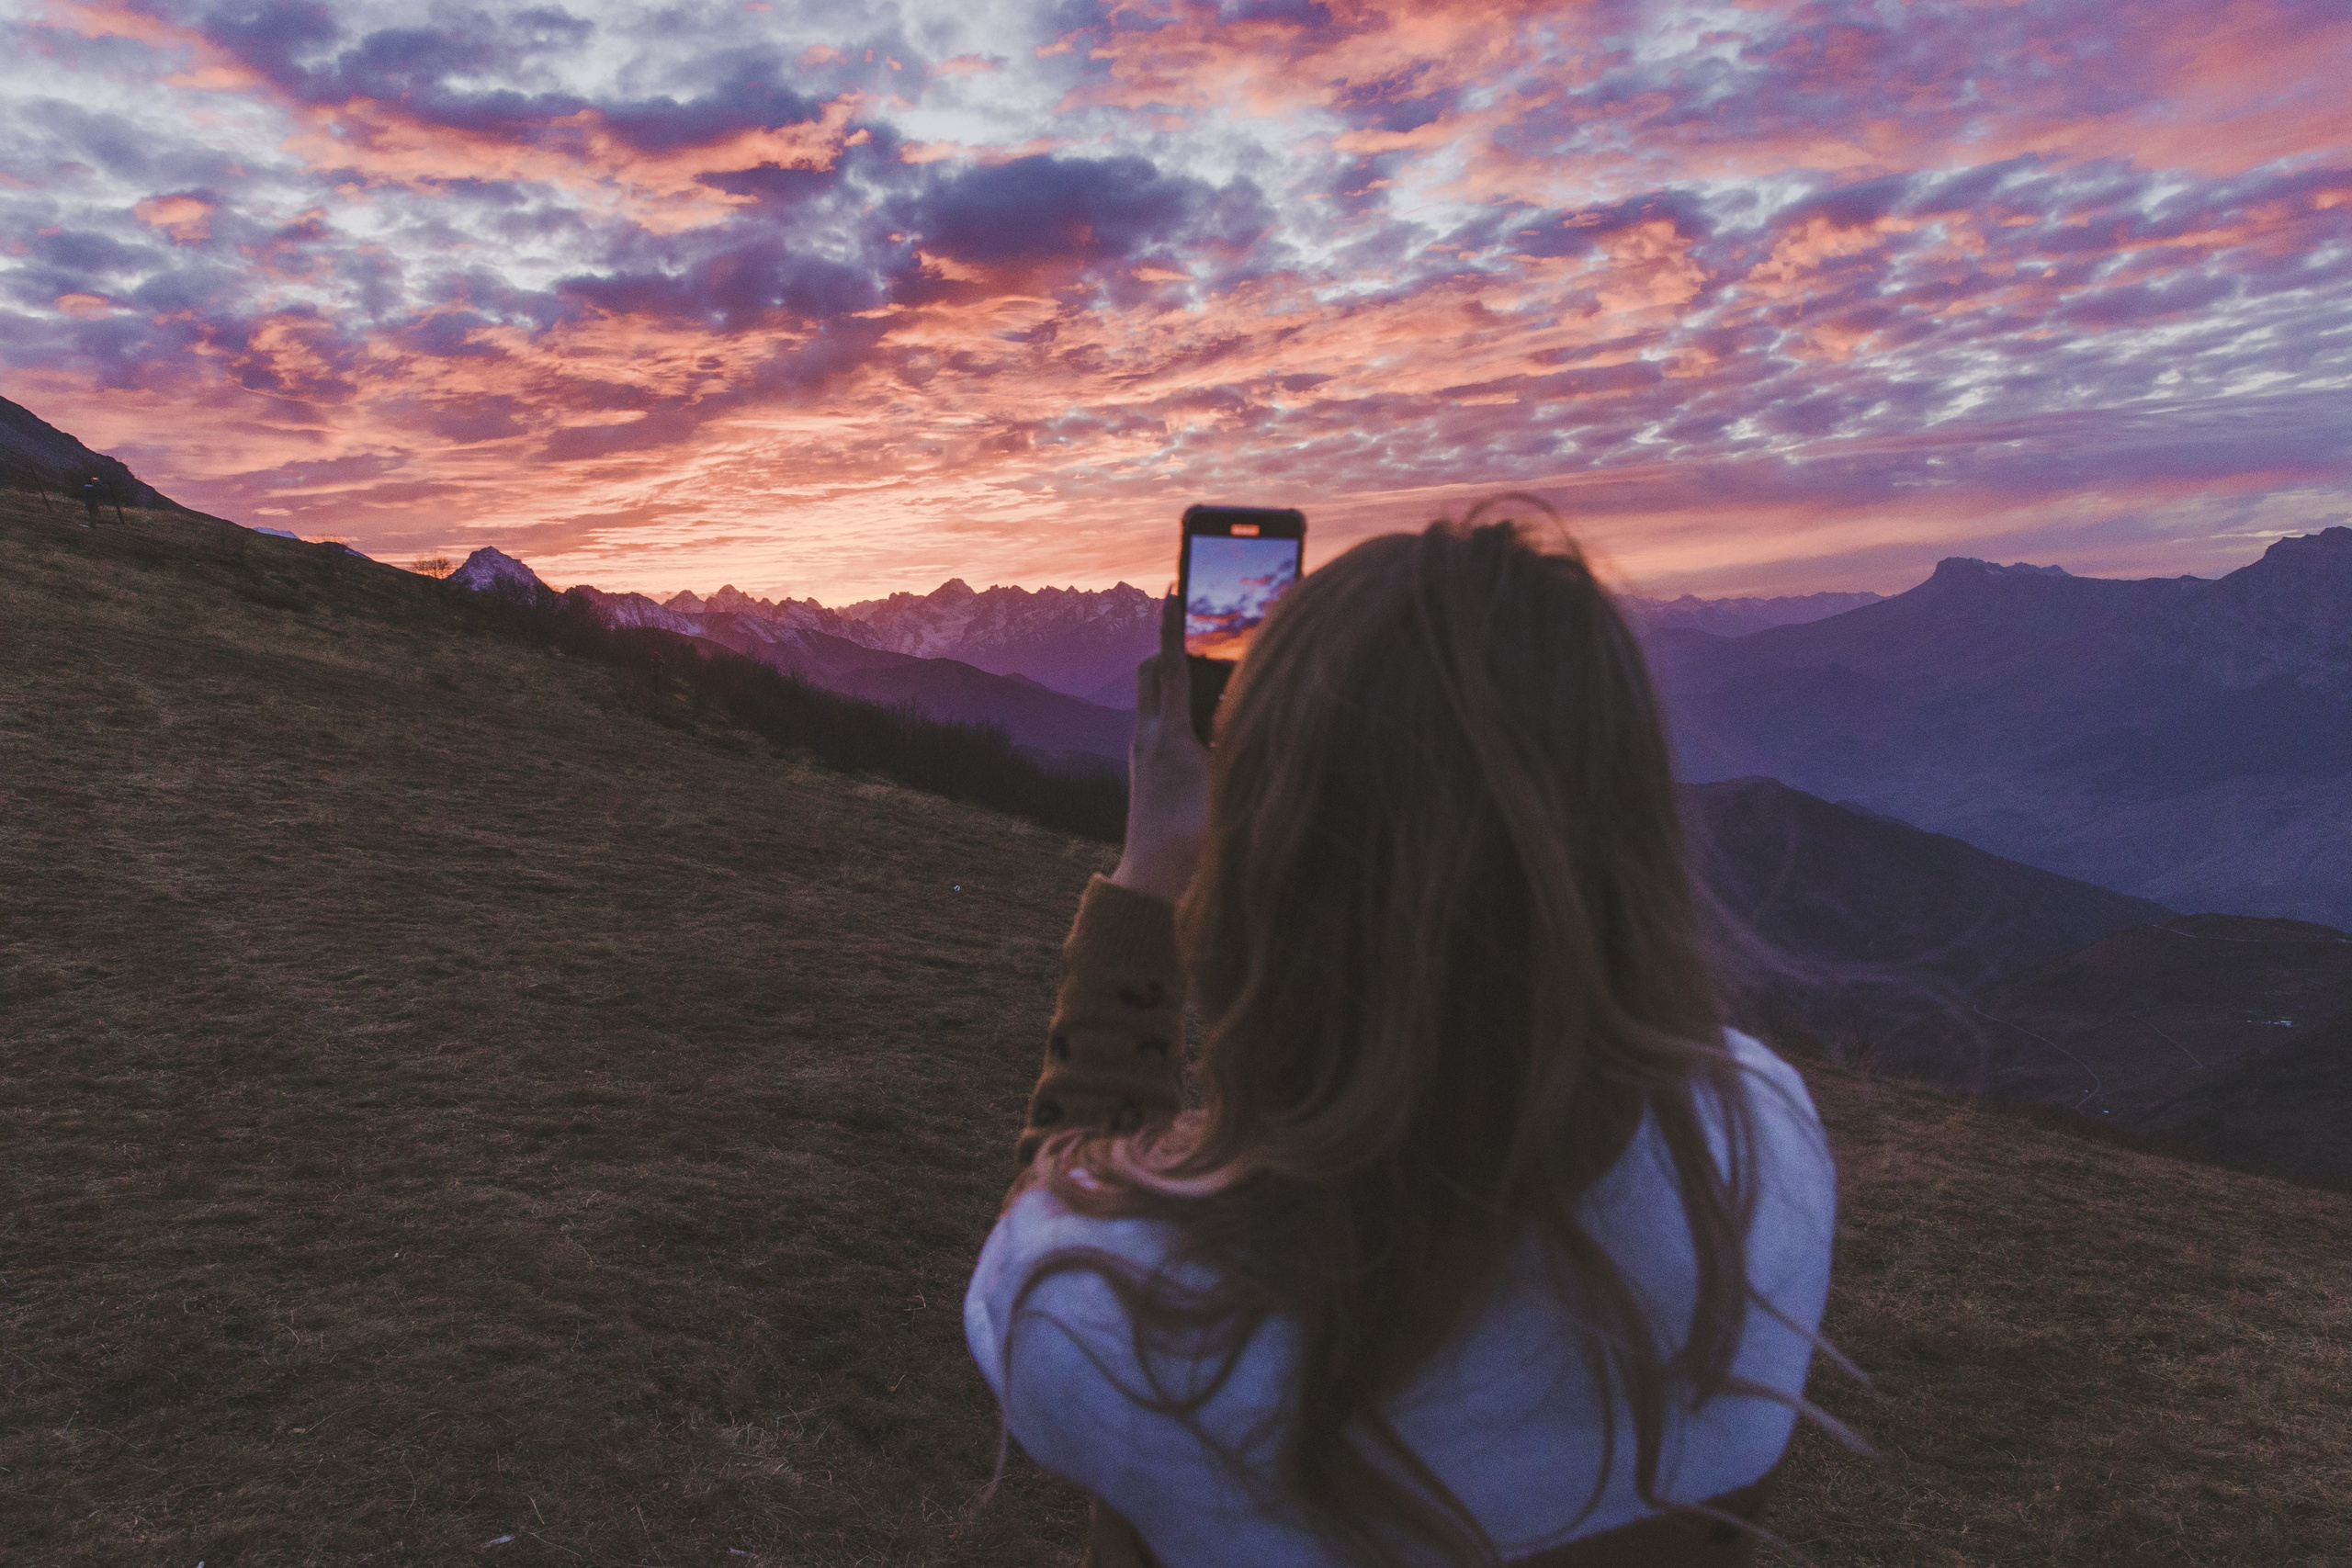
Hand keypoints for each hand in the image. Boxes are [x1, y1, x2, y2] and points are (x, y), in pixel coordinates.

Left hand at [1110, 593, 1210, 903]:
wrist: (1153, 879)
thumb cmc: (1193, 839)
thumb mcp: (1225, 786)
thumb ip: (1239, 746)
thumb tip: (1261, 714)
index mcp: (1169, 736)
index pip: (1172, 667)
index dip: (1172, 627)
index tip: (1173, 591)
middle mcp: (1148, 737)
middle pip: (1150, 671)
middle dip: (1168, 645)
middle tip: (1190, 626)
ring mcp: (1141, 753)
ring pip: (1150, 696)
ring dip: (1170, 677)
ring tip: (1198, 671)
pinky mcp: (1143, 769)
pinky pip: (1155, 721)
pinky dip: (1171, 707)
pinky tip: (1195, 722)